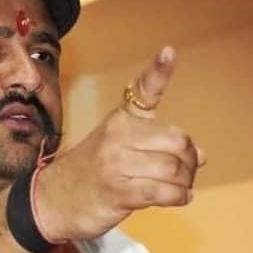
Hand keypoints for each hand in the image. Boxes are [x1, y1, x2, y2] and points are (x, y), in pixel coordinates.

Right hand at [34, 46, 205, 241]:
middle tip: (190, 171)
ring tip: (184, 188)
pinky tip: (181, 198)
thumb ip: (158, 146)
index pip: (144, 91)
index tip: (169, 52)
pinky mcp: (118, 192)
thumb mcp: (116, 147)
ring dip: (185, 182)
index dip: (159, 71)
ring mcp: (116, 164)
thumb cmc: (89, 173)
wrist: (52, 200)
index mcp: (120, 120)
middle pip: (176, 142)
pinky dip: (178, 196)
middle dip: (190, 160)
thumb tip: (200, 155)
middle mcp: (117, 136)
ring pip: (172, 169)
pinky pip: (161, 192)